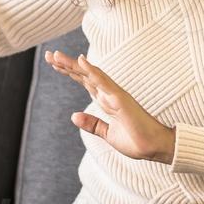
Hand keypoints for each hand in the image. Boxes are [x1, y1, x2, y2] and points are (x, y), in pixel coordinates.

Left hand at [45, 50, 176, 163]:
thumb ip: (93, 124)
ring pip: (90, 75)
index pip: (83, 82)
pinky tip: (81, 61)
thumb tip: (73, 116)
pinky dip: (92, 71)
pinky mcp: (120, 99)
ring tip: (56, 55)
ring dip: (73, 64)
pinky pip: (104, 82)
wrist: (154, 148)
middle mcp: (109, 94)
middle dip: (65, 64)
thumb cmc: (136, 140)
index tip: (53, 63)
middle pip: (83, 75)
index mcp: (106, 101)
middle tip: (48, 55)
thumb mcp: (108, 134)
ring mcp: (114, 94)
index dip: (68, 71)